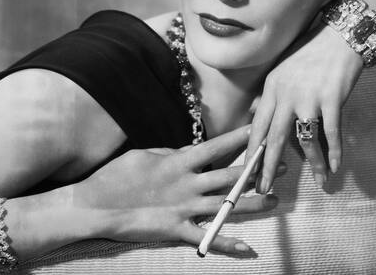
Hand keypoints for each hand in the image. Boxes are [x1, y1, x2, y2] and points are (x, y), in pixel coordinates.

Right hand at [75, 126, 281, 255]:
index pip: (217, 146)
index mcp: (179, 161)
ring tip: (274, 200)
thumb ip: (173, 153)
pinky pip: (206, 237)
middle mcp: (188, 184)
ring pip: (226, 205)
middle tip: (281, 164)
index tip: (260, 128)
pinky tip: (246, 247)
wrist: (95, 205)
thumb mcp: (147, 154)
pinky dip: (227, 243)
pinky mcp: (176, 230)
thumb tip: (190, 151)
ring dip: (252, 203)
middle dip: (257, 169)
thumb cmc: (118, 176)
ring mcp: (184, 208)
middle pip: (230, 175)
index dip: (240, 138)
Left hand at [247, 23, 362, 192]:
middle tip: (263, 188)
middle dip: (267, 167)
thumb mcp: (282, 70)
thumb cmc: (311, 53)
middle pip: (273, 139)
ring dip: (313, 164)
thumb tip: (263, 117)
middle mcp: (286, 96)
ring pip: (305, 141)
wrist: (339, 37)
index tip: (247, 171)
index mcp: (271, 88)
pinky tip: (335, 166)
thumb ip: (274, 95)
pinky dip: (335, 152)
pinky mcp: (331, 100)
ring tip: (319, 181)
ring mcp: (308, 98)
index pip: (257, 126)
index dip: (251, 152)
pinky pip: (331, 133)